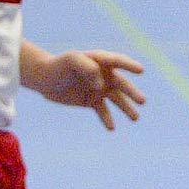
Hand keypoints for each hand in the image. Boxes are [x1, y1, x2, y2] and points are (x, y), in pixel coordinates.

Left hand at [26, 49, 144, 128]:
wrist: (45, 78)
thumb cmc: (59, 65)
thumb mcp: (71, 60)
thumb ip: (87, 67)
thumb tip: (101, 85)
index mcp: (101, 60)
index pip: (118, 61)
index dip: (129, 65)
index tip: (140, 70)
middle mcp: (105, 75)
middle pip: (121, 84)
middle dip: (132, 92)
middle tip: (142, 101)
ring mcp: (100, 88)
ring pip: (117, 99)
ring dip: (127, 108)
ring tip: (135, 118)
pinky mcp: (93, 101)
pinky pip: (103, 111)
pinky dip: (107, 119)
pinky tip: (111, 128)